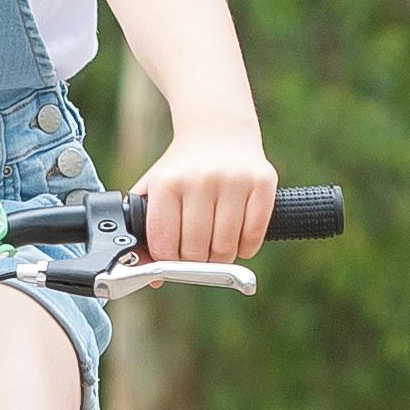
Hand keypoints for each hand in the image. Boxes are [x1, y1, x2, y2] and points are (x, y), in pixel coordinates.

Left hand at [128, 133, 275, 265]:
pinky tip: (237, 237)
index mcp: (168, 183)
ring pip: (227, 249)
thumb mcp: (155, 190)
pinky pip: (254, 237)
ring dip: (222, 258)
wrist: (218, 131)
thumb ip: (146, 232)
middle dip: (196, 262)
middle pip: (197, 252)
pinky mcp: (263, 182)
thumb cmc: (183, 169)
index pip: (165, 246)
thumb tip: (152, 278)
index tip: (173, 257)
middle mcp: (201, 180)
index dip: (168, 261)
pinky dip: (246, 248)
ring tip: (216, 244)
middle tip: (197, 253)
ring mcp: (234, 180)